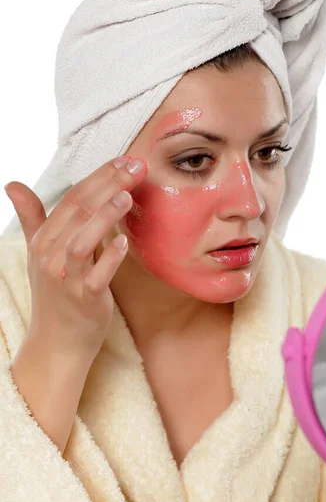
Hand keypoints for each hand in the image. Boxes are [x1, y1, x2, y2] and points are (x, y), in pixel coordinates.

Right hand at [5, 155, 145, 358]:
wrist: (57, 341)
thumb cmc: (53, 293)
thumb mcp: (39, 252)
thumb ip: (32, 216)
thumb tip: (11, 183)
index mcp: (43, 240)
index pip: (71, 199)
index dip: (98, 177)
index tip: (123, 160)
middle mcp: (51, 256)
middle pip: (79, 212)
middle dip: (109, 185)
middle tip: (136, 167)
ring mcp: (67, 279)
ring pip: (84, 241)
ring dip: (105, 216)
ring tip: (128, 196)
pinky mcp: (86, 300)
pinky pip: (97, 275)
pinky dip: (109, 257)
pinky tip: (123, 240)